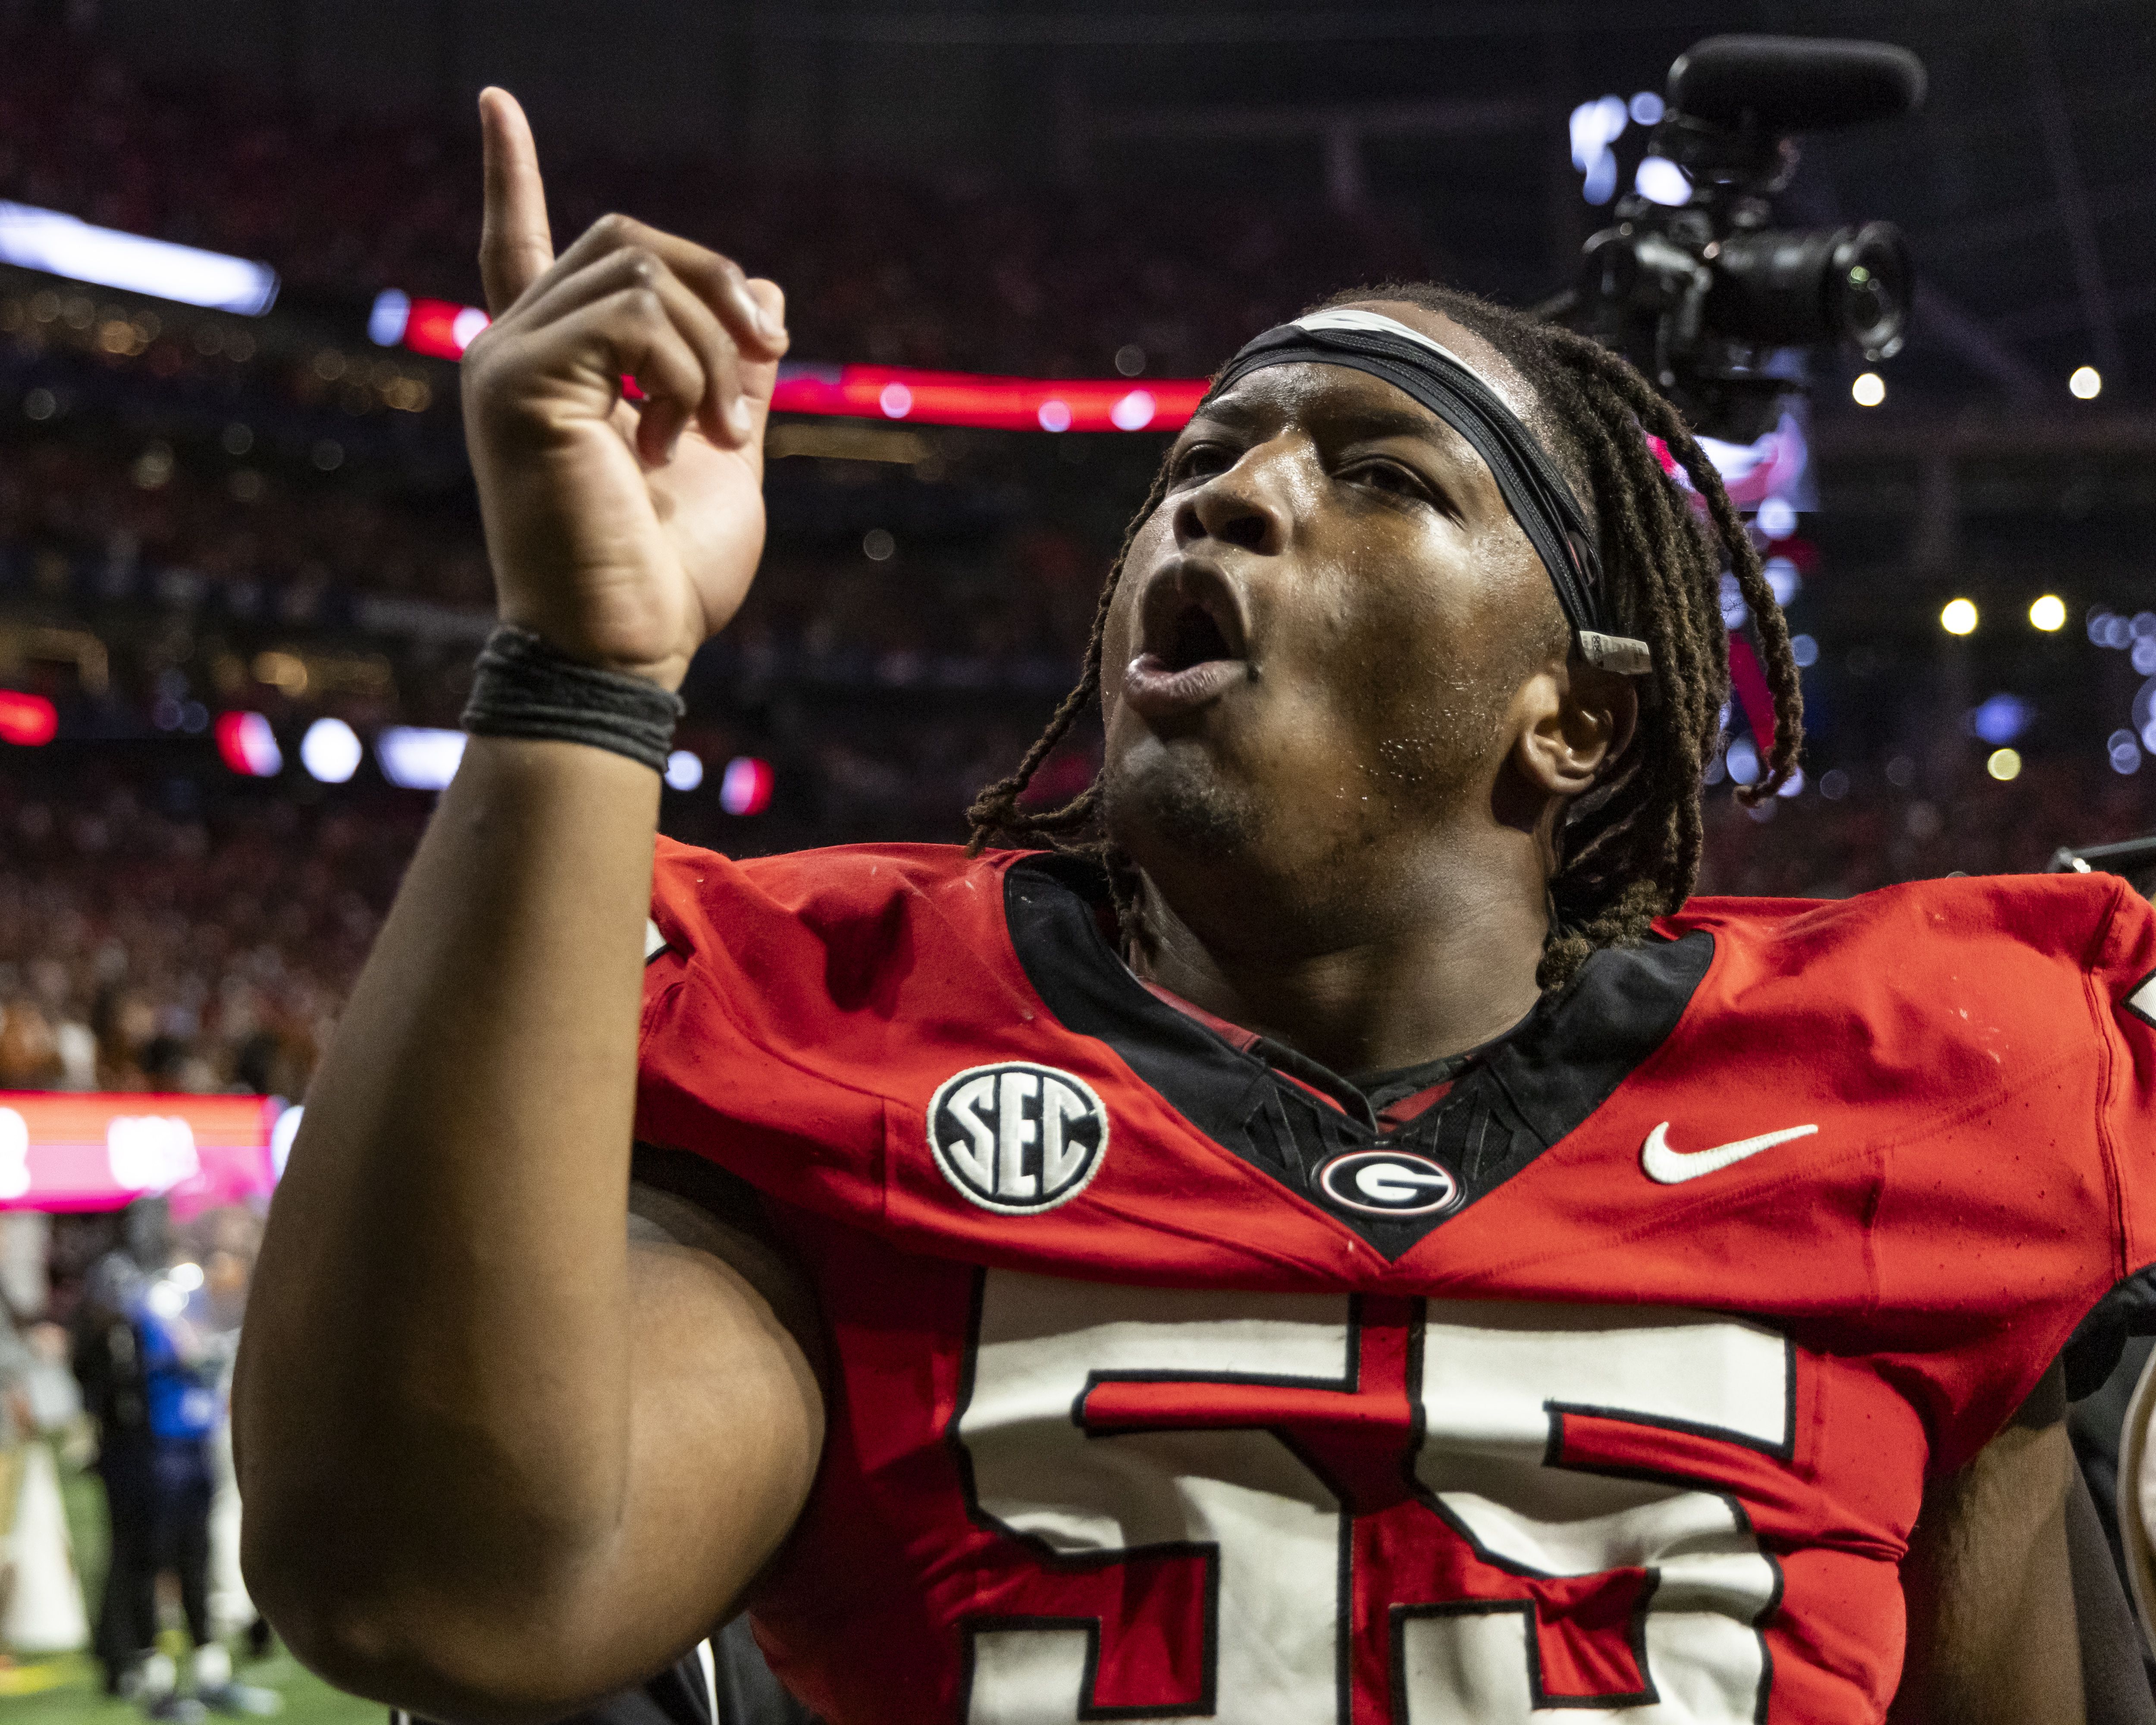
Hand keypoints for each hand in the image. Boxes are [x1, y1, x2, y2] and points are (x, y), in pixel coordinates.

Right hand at [461, 89, 787, 687]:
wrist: (630, 648)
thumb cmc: (668, 577)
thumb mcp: (720, 452)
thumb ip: (733, 371)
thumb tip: (762, 290)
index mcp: (556, 368)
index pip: (523, 245)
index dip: (512, 172)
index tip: (495, 100)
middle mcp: (515, 351)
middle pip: (629, 238)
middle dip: (720, 285)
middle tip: (771, 352)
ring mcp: (507, 362)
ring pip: (643, 268)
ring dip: (717, 348)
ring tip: (721, 433)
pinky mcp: (515, 381)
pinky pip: (632, 312)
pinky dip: (686, 368)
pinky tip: (681, 437)